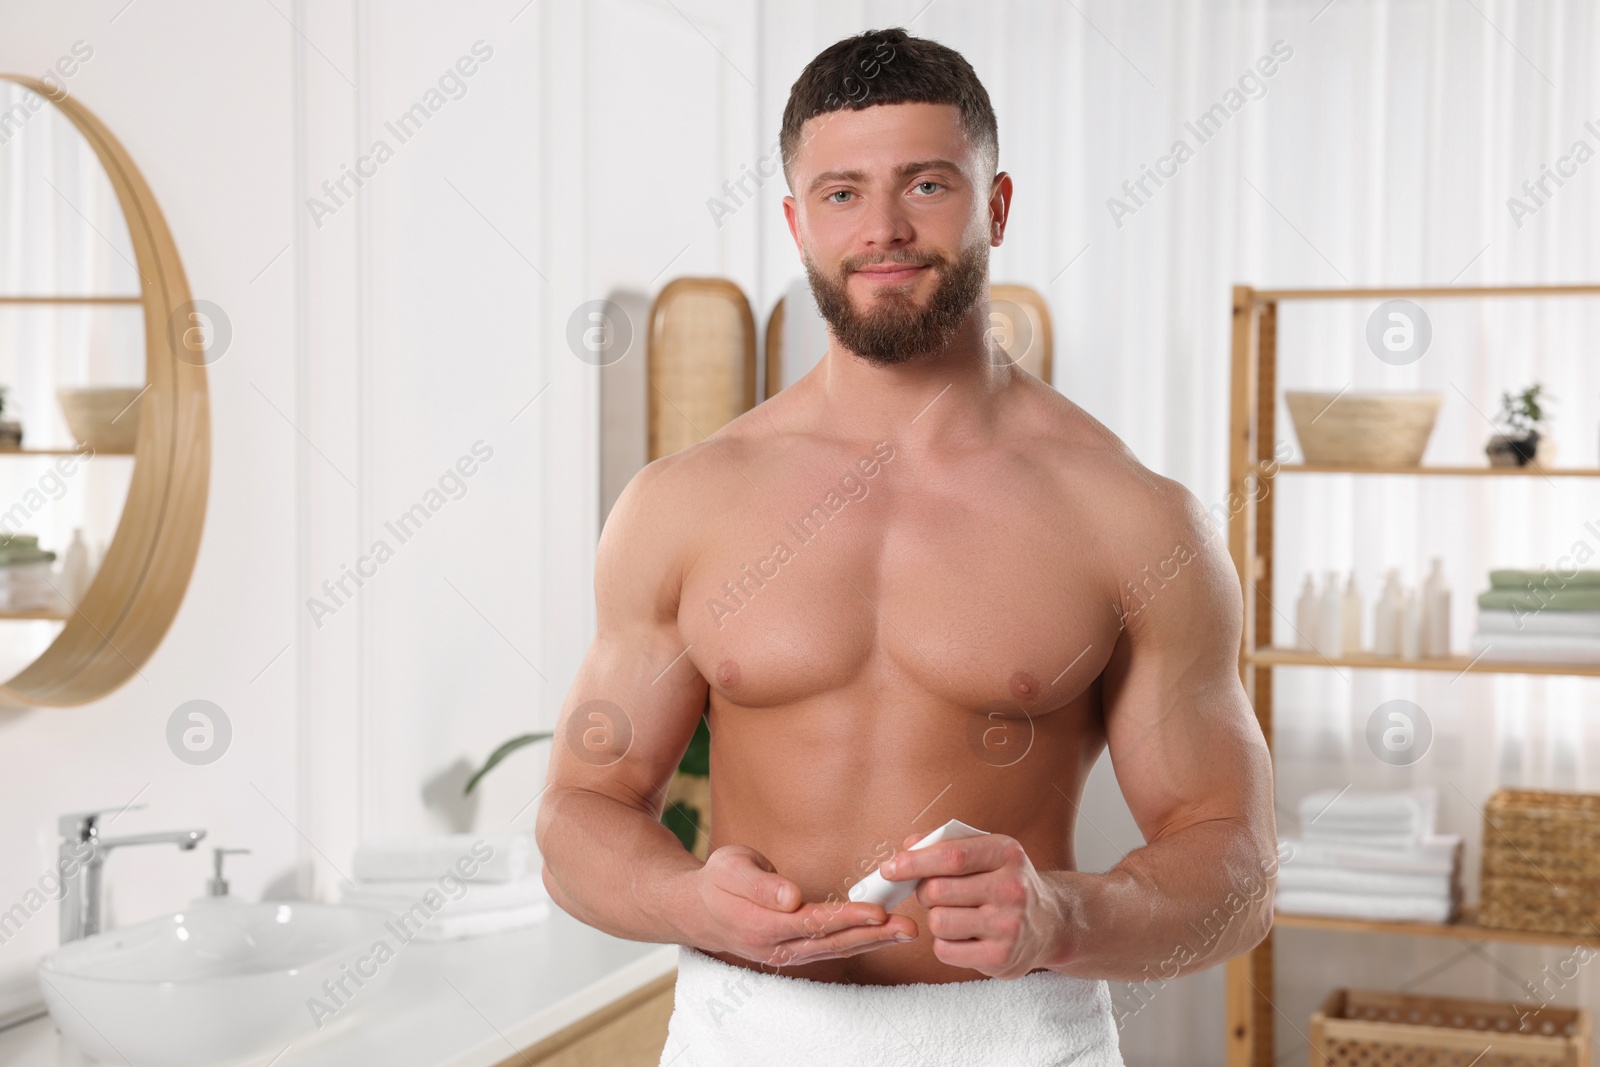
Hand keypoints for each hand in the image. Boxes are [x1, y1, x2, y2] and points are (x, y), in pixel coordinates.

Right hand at [684, 844, 917, 966]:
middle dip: (873, 935)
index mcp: (760, 925)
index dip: (846, 918)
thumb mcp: (731, 869)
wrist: (698, 911)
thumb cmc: (718, 882)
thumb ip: (761, 884)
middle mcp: (776, 947)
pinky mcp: (794, 951)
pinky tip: (882, 934)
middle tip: (908, 927)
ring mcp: (785, 954)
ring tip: (905, 931)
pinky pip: (830, 949)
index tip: (876, 910)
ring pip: (835, 950)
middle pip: (831, 943)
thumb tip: (791, 896)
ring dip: (872, 942)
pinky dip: (858, 942)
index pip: (812, 923)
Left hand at [884, 832, 1070, 979]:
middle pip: (937, 891)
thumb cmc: (1007, 882)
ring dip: (937, 919)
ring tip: (957, 915)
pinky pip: (945, 950)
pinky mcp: (1001, 958)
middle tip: (935, 893)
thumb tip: (907, 846)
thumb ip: (947, 845)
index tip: (889, 868)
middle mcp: (1011, 889)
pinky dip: (946, 943)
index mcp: (1007, 854)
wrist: (1050, 922)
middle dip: (925, 892)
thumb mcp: (988, 853)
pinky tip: (965, 936)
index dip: (913, 861)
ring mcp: (1008, 926)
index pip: (950, 856)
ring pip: (938, 921)